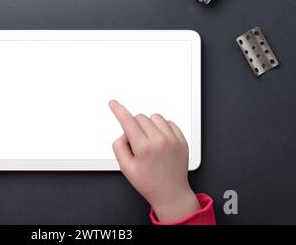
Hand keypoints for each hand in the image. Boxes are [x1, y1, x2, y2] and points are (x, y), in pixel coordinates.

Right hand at [109, 100, 199, 222]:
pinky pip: (168, 122)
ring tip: (149, 142)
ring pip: (155, 117)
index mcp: (144, 148)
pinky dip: (161, 128)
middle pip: (140, 117)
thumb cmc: (149, 183)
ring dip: (148, 125)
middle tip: (136, 144)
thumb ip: (119, 147)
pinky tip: (160, 141)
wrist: (171, 193)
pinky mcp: (182, 139)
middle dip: (134, 126)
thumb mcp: (125, 168)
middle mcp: (160, 140)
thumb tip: (124, 132)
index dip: (118, 110)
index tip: (113, 103)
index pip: (128, 121)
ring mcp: (173, 139)